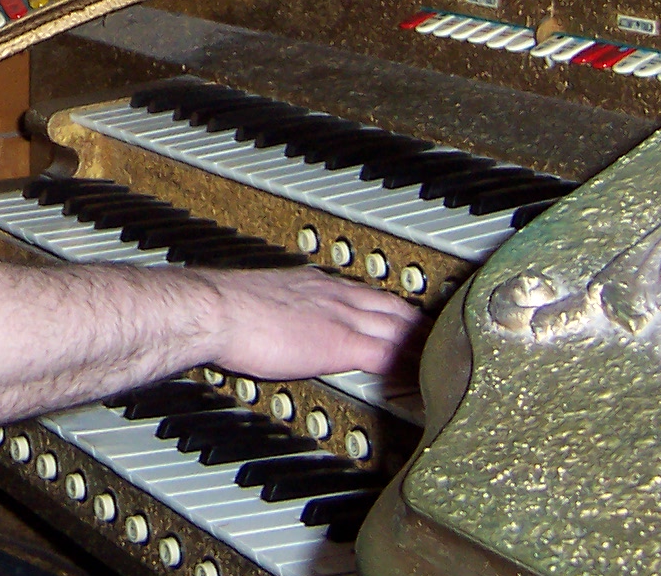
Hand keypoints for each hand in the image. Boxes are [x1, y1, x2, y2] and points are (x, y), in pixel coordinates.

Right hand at [199, 265, 424, 379]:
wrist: (218, 309)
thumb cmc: (227, 308)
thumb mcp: (262, 299)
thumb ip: (279, 308)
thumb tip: (274, 317)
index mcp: (313, 283)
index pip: (366, 294)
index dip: (392, 307)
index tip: (405, 318)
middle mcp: (334, 295)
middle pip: (393, 307)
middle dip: (418, 323)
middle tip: (439, 337)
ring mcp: (342, 318)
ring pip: (399, 327)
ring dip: (421, 342)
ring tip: (441, 356)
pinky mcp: (341, 343)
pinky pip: (388, 355)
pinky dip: (408, 365)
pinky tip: (420, 376)